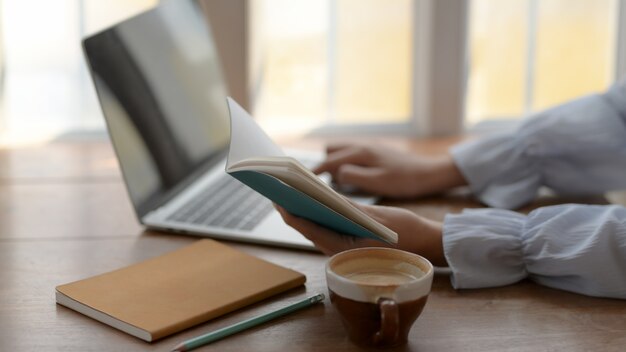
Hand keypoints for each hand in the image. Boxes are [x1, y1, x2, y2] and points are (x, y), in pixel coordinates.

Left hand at [275, 203, 447, 266]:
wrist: (426, 245)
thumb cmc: (405, 233)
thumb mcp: (376, 216)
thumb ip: (348, 207)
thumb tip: (321, 194)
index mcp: (341, 246)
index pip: (304, 226)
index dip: (286, 208)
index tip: (274, 192)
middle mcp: (336, 249)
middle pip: (304, 225)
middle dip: (289, 205)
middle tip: (275, 184)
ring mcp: (341, 246)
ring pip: (312, 226)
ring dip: (300, 208)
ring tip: (288, 187)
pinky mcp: (347, 241)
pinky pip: (324, 226)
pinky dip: (315, 212)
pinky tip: (310, 196)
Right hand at [313, 144, 465, 198]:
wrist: (429, 172)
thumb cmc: (405, 180)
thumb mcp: (379, 182)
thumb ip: (354, 176)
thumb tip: (334, 174)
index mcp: (361, 153)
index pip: (330, 160)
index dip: (314, 171)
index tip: (302, 182)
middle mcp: (362, 146)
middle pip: (332, 150)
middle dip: (322, 165)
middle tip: (315, 184)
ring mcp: (369, 148)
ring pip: (341, 151)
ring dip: (333, 164)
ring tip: (329, 183)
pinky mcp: (375, 153)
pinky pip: (351, 155)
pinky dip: (344, 164)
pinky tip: (348, 179)